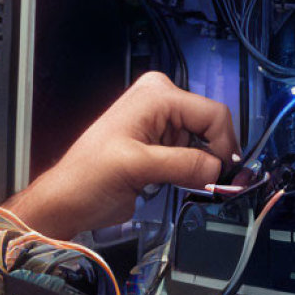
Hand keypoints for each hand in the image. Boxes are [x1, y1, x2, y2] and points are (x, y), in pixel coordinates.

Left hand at [6, 71, 239, 238]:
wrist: (69, 198)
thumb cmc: (88, 176)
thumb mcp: (137, 166)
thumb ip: (183, 164)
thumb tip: (219, 168)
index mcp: (156, 95)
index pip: (212, 113)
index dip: (224, 144)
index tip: (225, 174)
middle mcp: (160, 102)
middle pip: (211, 126)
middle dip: (214, 155)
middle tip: (211, 184)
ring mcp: (160, 124)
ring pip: (205, 143)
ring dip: (203, 166)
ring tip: (185, 183)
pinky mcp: (160, 145)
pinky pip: (192, 154)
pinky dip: (194, 170)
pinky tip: (178, 182)